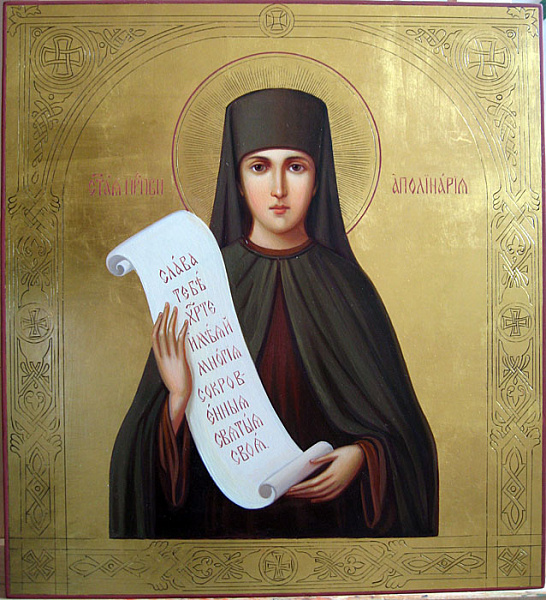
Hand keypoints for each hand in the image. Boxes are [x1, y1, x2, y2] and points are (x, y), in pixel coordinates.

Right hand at [152, 302, 191, 432]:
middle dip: (164, 317)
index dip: (157, 324)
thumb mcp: (166, 369)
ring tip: (176, 310)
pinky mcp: (181, 360)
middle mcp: (163, 356)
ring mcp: (171, 357)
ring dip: (173, 321)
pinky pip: (180, 343)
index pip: (154, 337)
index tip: (160, 314)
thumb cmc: (174, 383)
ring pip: (170, 335)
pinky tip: (185, 324)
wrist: (179, 394)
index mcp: (158, 358)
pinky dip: (182, 332)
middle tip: (168, 305)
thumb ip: (166, 359)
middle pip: (161, 332)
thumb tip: (168, 350)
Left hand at [285, 445, 364, 502]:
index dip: (301, 487)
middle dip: (300, 493)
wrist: (364, 456)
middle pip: (314, 491)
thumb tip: (310, 461)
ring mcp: (339, 486)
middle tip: (288, 493)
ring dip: (307, 496)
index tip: (291, 488)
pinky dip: (320, 499)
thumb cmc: (349, 452)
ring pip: (320, 495)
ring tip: (296, 496)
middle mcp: (335, 482)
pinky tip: (312, 499)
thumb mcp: (335, 453)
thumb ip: (322, 458)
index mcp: (332, 473)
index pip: (313, 484)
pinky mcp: (342, 487)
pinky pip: (330, 496)